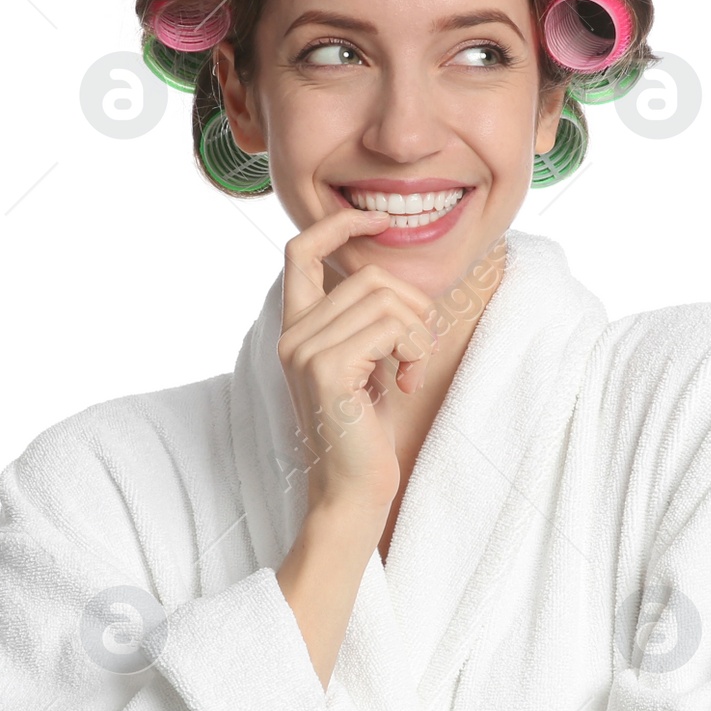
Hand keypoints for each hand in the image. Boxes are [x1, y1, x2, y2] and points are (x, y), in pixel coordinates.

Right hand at [278, 205, 437, 514]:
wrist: (353, 489)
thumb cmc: (365, 430)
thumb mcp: (364, 362)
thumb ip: (365, 318)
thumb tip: (393, 274)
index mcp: (296, 328)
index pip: (301, 249)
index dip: (340, 224)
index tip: (379, 220)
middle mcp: (292, 334)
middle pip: (368, 276)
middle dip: (412, 307)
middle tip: (417, 350)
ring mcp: (305, 350)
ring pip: (386, 301)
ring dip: (418, 335)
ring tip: (411, 371)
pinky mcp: (328, 369)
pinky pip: (392, 329)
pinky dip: (415, 352)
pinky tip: (408, 383)